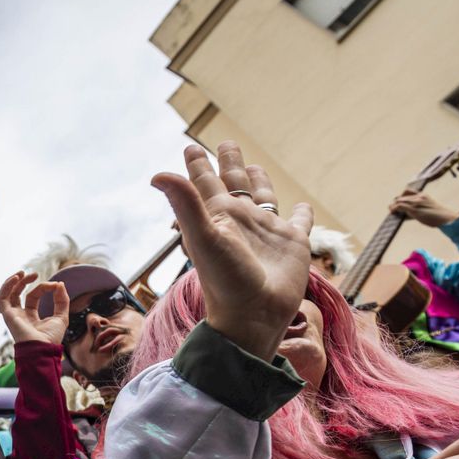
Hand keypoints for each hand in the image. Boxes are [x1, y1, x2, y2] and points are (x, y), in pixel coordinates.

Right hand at [0, 271, 68, 346]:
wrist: (43, 349)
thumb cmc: (51, 338)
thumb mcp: (61, 316)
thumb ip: (62, 300)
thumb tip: (59, 284)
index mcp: (30, 316)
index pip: (32, 296)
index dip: (43, 287)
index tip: (54, 286)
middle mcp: (19, 315)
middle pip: (17, 293)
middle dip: (24, 281)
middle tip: (34, 274)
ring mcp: (12, 315)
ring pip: (6, 295)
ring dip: (12, 282)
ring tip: (21, 273)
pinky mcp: (7, 315)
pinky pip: (1, 299)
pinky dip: (6, 287)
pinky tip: (15, 278)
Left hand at [151, 142, 311, 359]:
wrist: (253, 316)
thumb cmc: (225, 280)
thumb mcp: (203, 238)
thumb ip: (185, 204)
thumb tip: (156, 175)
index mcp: (218, 217)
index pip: (204, 183)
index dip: (198, 165)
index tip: (190, 148)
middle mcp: (241, 221)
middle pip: (234, 184)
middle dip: (229, 163)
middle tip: (226, 143)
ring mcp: (267, 232)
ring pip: (263, 198)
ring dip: (259, 182)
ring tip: (253, 166)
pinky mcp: (293, 244)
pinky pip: (299, 222)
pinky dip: (302, 213)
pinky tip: (302, 205)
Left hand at [390, 191, 458, 228]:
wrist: (446, 218)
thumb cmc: (438, 217)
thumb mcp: (427, 209)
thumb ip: (417, 209)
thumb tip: (406, 214)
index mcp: (423, 195)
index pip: (408, 191)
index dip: (402, 197)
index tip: (399, 203)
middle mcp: (419, 196)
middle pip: (402, 196)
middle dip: (397, 202)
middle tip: (393, 209)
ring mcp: (416, 202)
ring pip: (399, 200)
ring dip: (394, 206)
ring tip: (391, 211)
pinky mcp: (414, 209)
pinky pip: (399, 206)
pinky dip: (394, 209)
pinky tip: (392, 212)